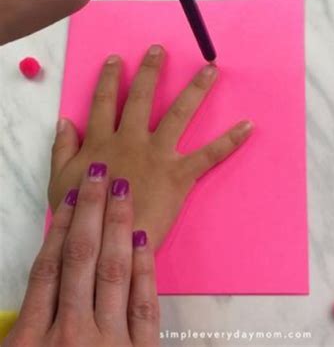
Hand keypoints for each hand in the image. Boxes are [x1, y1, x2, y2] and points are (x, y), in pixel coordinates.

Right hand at [4, 165, 159, 346]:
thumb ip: (21, 330)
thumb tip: (41, 275)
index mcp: (31, 341)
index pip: (47, 269)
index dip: (61, 227)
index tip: (73, 196)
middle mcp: (71, 333)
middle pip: (81, 257)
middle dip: (91, 210)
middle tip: (100, 172)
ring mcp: (110, 341)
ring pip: (113, 271)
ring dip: (117, 225)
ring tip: (122, 189)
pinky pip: (144, 304)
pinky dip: (143, 268)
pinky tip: (142, 237)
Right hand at [48, 45, 252, 248]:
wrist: (108, 243)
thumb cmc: (84, 216)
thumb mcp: (60, 182)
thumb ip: (61, 149)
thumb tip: (64, 120)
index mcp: (102, 142)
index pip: (104, 102)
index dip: (110, 79)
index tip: (117, 59)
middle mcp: (131, 140)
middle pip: (141, 98)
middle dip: (151, 71)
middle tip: (160, 49)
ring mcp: (158, 154)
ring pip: (179, 114)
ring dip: (195, 89)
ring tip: (210, 69)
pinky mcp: (180, 174)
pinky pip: (209, 154)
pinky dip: (230, 140)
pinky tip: (248, 125)